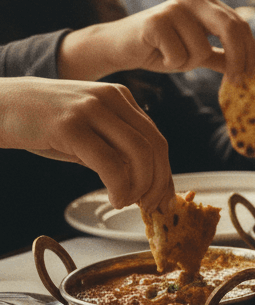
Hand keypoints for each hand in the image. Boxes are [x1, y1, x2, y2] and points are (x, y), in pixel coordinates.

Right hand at [0, 77, 172, 209]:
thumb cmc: (39, 123)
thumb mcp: (84, 130)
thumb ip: (112, 148)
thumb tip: (142, 182)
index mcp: (119, 98)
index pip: (155, 138)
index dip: (164, 172)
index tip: (163, 197)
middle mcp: (111, 99)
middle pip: (154, 145)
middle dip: (158, 182)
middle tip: (150, 206)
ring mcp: (91, 109)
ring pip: (139, 153)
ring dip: (141, 186)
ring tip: (127, 203)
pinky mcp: (71, 125)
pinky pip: (110, 162)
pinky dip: (120, 186)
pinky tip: (115, 198)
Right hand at [60, 0, 254, 82]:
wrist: (120, 46)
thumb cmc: (163, 49)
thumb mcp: (199, 53)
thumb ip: (224, 57)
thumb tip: (254, 71)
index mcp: (208, 3)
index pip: (241, 25)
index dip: (250, 52)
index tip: (254, 76)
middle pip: (231, 29)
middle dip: (238, 59)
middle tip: (237, 82)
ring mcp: (174, 7)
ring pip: (202, 49)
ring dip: (189, 63)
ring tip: (172, 56)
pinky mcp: (156, 20)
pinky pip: (179, 55)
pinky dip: (172, 63)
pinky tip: (158, 54)